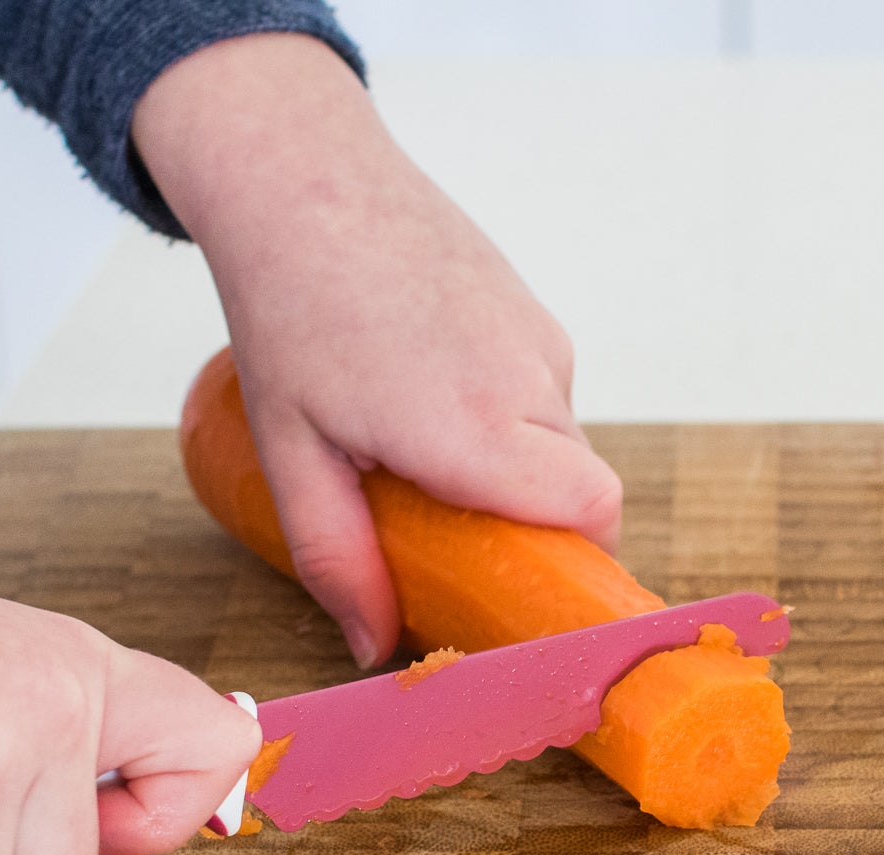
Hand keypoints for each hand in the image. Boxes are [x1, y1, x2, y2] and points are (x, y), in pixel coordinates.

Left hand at [132, 34, 621, 666]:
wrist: (302, 178)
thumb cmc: (289, 309)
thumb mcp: (292, 455)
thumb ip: (337, 559)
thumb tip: (371, 647)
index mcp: (476, 429)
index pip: (594, 514)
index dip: (577, 560)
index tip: (528, 586)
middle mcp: (528, 380)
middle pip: (581, 488)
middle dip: (531, 522)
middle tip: (452, 532)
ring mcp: (538, 336)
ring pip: (561, 439)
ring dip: (512, 465)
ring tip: (421, 446)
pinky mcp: (532, 308)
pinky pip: (544, 389)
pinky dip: (505, 412)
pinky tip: (430, 389)